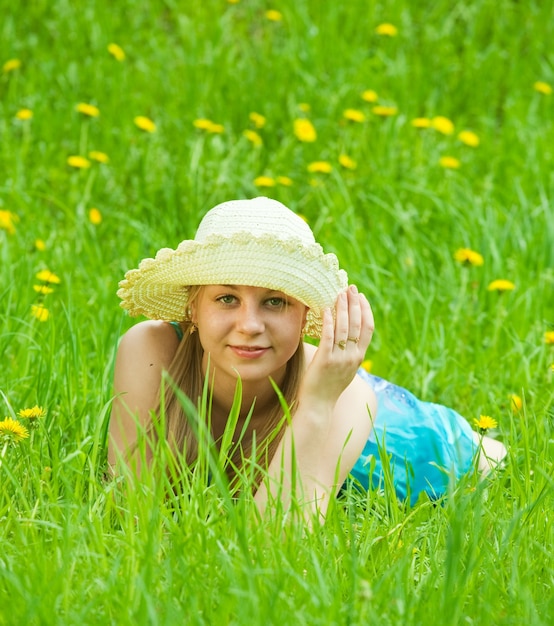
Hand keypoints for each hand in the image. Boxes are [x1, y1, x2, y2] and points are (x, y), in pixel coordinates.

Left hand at [301, 285, 374, 405]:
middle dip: (354, 303)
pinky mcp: (325, 360)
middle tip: (350, 287)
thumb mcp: (344, 368)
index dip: (366, 310)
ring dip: (342, 308)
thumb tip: (346, 335)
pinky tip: (326, 309)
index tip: (360, 296)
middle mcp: (353, 357)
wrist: (318, 406)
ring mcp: (340, 359)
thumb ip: (348, 353)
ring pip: (344, 328)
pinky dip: (328, 321)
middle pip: (358, 324)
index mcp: (359, 357)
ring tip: (339, 293)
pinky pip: (328, 337)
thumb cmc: (327, 386)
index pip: (368, 328)